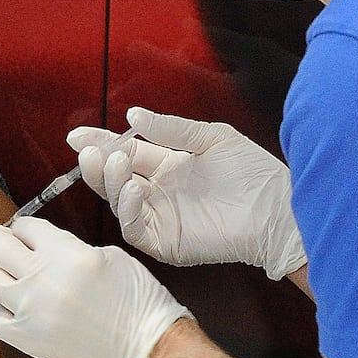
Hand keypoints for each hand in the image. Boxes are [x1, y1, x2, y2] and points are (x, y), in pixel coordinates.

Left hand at [0, 216, 191, 357]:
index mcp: (69, 255)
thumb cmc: (138, 302)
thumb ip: (70, 247)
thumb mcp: (110, 257)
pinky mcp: (29, 341)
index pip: (25, 226)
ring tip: (18, 279)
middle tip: (7, 244)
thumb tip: (43, 247)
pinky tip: (21, 308)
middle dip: (1, 241)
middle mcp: (45, 280)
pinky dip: (5, 310)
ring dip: (3, 275)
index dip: (25, 227)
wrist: (149, 348)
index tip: (27, 233)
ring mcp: (33, 313)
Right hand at [67, 107, 306, 280]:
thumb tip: (134, 115)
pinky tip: (136, 188)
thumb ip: (172, 129)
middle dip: (99, 164)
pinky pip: (136, 229)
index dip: (102, 143)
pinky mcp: (167, 242)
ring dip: (111, 182)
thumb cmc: (255, 174)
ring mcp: (161, 218)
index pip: (126, 153)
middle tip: (90, 150)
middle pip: (115, 179)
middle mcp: (160, 192)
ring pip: (120, 203)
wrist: (278, 209)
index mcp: (168, 166)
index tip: (79, 134)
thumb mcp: (211, 138)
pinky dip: (129, 209)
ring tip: (116, 162)